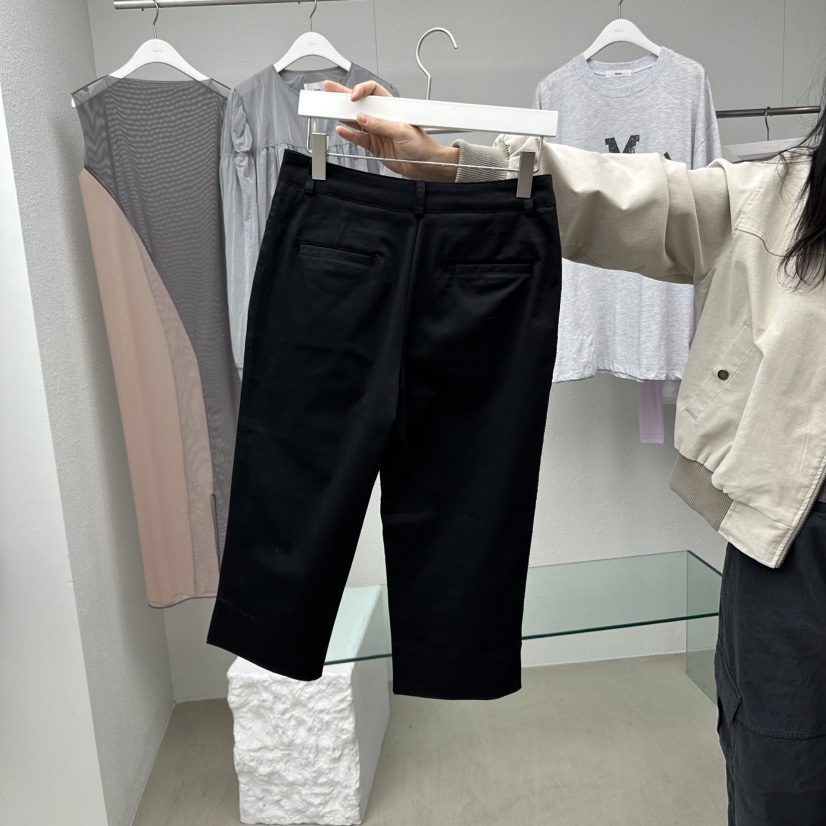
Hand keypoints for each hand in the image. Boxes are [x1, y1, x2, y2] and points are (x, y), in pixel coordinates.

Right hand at [322, 80, 459, 180]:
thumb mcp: (403, 131)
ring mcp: (376, 131)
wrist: (424, 165)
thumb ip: (382, 125)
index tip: (353, 96)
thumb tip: (364, 118)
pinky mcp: (373, 146)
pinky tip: (341, 130)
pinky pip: (358, 138)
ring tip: (330, 109)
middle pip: (360, 103)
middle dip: (344, 96)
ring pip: (355, 120)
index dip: (361, 90)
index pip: (373, 91)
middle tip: (329, 90)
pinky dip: (349, 134)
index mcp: (391, 107)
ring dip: (343, 115)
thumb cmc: (422, 145)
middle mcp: (382, 117)